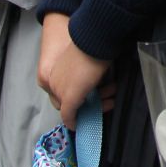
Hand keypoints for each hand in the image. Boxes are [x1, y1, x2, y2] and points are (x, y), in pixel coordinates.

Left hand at [37, 12, 112, 129]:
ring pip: (74, 106)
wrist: (93, 41)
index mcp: (56, 72)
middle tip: (108, 99)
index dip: (79, 96)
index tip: (94, 95)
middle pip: (68, 100)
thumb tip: (93, 80)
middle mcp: (54, 82)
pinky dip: (73, 121)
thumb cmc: (93, 47)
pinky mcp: (69, 98)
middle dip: (89, 101)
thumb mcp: (86, 61)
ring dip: (93, 106)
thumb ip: (84, 73)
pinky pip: (69, 115)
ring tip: (111, 100)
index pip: (63, 90)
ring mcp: (61, 90)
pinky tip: (78, 125)